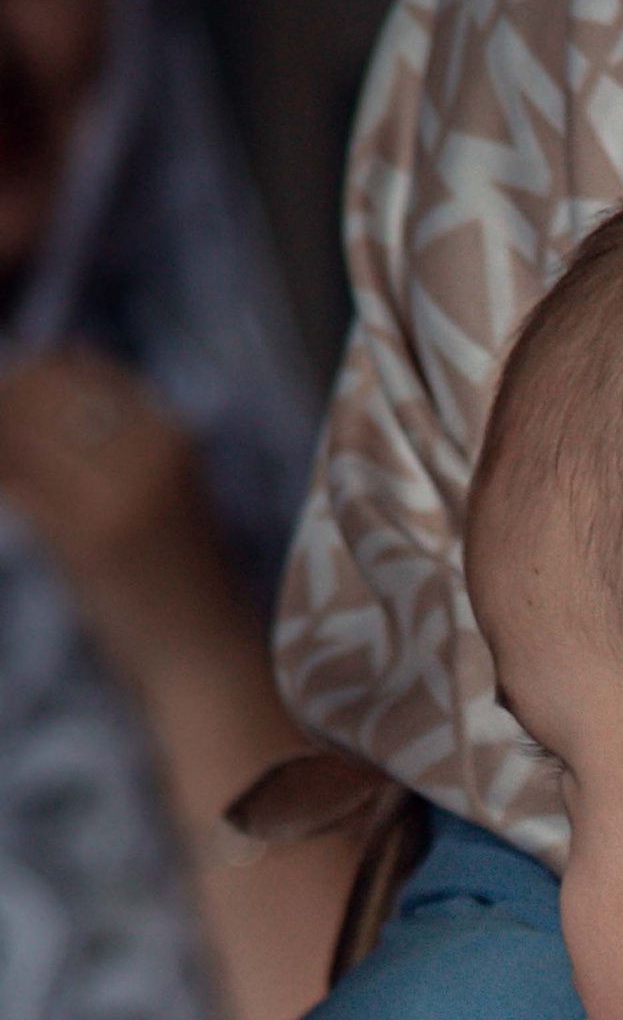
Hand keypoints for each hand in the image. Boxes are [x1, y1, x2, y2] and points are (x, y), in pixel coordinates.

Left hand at [0, 346, 239, 696]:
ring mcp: (118, 495)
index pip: (73, 366)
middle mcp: (148, 453)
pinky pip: (16, 488)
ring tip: (11, 475)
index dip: (27, 378)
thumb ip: (112, 436)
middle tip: (8, 452)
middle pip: (40, 393)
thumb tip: (27, 378)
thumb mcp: (163, 488)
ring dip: (4, 449)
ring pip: (20, 435)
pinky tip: (8, 495)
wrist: (205, 652)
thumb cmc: (176, 574)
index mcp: (170, 434)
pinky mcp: (87, 540)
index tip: (9, 406)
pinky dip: (3, 485)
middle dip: (5, 409)